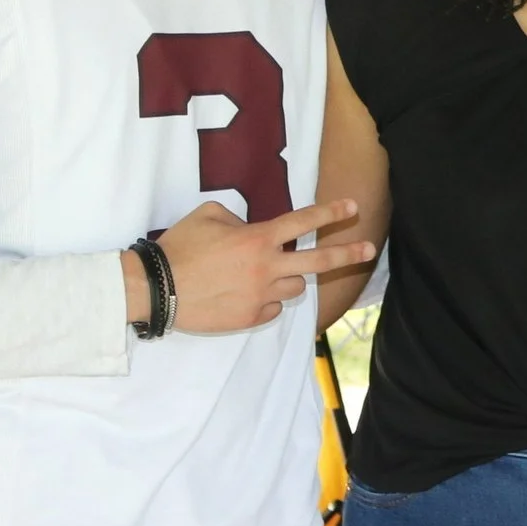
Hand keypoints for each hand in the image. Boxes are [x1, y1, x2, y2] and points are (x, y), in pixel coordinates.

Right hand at [153, 199, 374, 333]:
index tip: (352, 208)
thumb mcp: (207, 216)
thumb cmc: (179, 248)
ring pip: (294, 288)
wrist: (157, 289)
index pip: (302, 222)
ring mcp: (261, 296)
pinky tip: (243, 294)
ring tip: (264, 274)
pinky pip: (272, 307)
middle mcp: (267, 268)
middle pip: (318, 262)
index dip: (330, 213)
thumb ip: (236, 217)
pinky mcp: (251, 317)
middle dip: (347, 254)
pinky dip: (266, 300)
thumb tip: (250, 228)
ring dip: (288, 278)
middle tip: (369, 249)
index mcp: (257, 239)